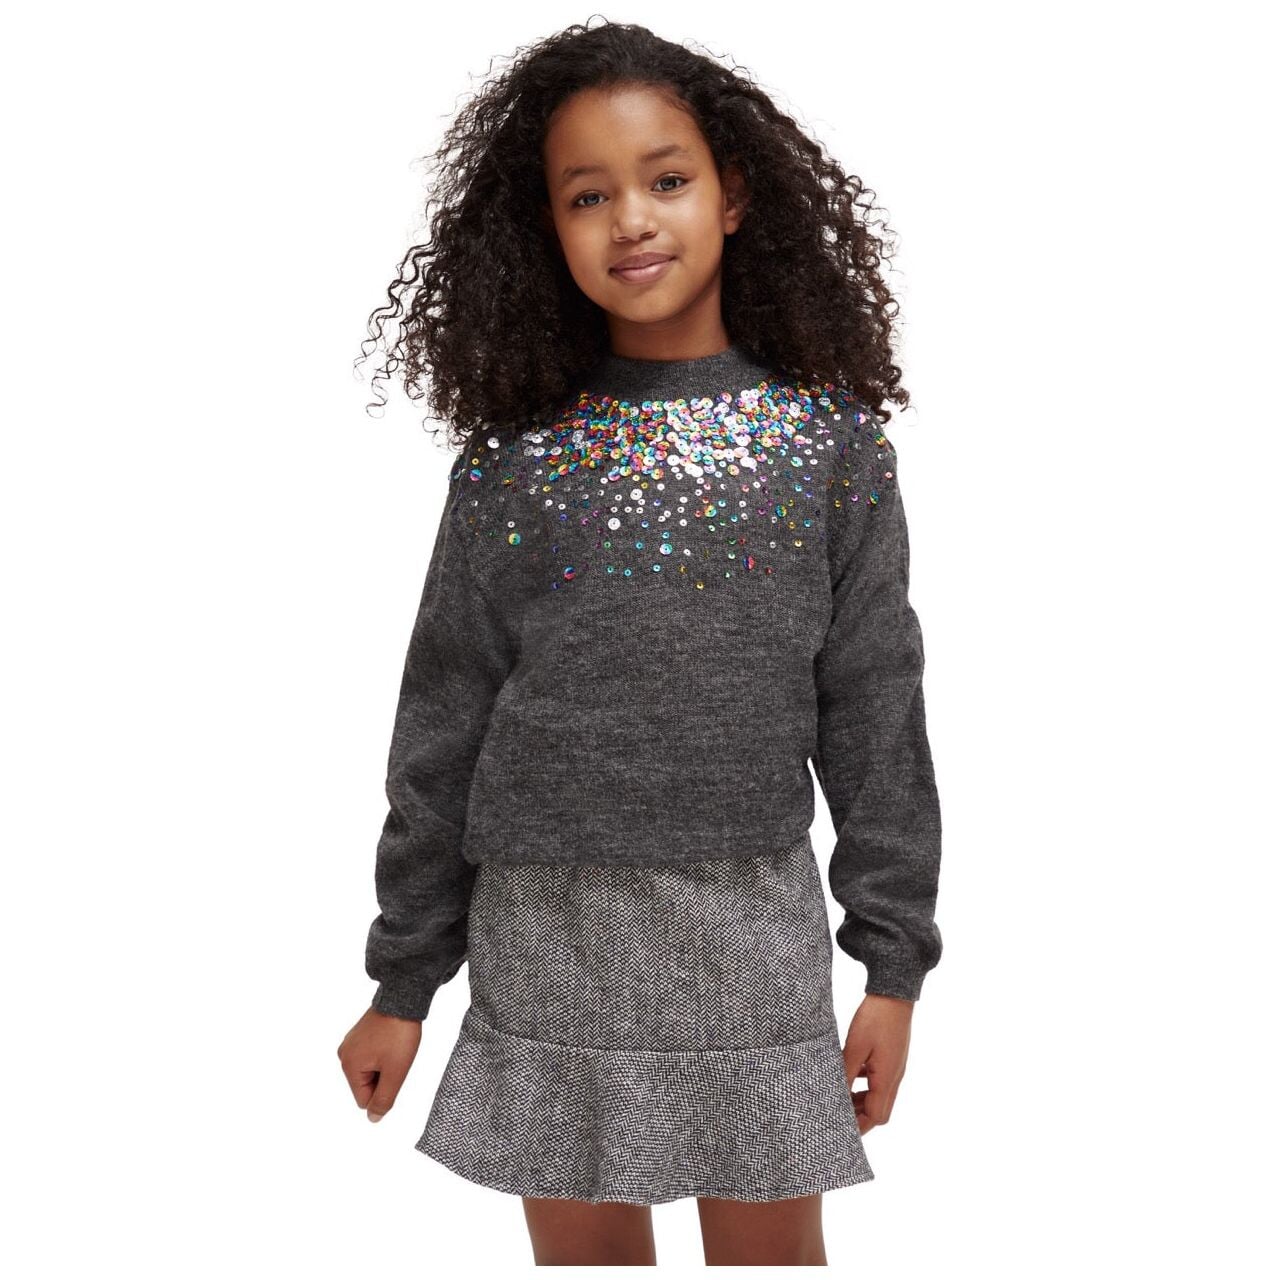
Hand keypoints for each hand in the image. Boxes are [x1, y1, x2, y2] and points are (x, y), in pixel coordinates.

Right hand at [337, 1006, 422, 1121]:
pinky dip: (382, 1053)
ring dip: (384, 1065)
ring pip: (370, 1070)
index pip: (364, 1099)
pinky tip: (390, 1041)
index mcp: (348, 1066)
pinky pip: (371, 1055)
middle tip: (395, 1057)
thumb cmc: (399, 1036)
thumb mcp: (395, 1073)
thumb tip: (373, 1119)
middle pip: (366, 1084)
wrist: (403, 1000)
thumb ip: (383, 1100)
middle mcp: (344, 1055)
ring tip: (393, 1047)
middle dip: (383, 1076)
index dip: (384, 1090)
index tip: (393, 1068)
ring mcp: (350, 1042)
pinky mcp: (359, 1034)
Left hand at [841, 993, 913, 1133]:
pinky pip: (880, 1081)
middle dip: (860, 1117)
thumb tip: (837, 1095)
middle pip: (881, 1111)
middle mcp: (894, 1077)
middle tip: (838, 1114)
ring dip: (862, 1101)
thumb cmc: (875, 1019)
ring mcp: (895, 1068)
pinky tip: (851, 1075)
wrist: (894, 995)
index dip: (860, 1126)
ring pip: (881, 1096)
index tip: (841, 1129)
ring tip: (841, 1096)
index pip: (876, 1117)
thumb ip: (847, 1073)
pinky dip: (866, 1085)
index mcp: (887, 1079)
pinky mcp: (892, 1057)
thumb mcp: (855, 1047)